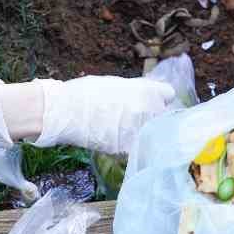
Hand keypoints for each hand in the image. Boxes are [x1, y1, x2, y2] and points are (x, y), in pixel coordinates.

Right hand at [27, 76, 176, 152]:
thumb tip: (146, 97)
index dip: (159, 99)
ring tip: (121, 131)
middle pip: (162, 116)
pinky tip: (115, 142)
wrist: (65, 110)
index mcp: (149, 90)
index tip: (152, 102)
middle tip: (133, 119)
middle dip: (152, 118)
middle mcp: (150, 110)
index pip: (169, 95)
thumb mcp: (117, 83)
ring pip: (151, 135)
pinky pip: (135, 149)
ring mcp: (141, 130)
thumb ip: (137, 91)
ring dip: (142, 135)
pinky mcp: (128, 148)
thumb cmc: (87, 92)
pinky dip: (128, 148)